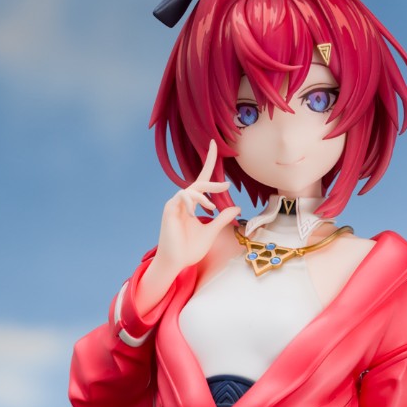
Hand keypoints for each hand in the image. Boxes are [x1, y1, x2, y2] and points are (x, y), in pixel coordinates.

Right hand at [135, 140, 239, 314]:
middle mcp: (184, 201)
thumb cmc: (191, 249)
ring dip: (205, 195)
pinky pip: (183, 196)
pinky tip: (195, 213)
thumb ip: (223, 218)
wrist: (176, 262)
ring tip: (212, 208)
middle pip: (199, 182)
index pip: (202, 179)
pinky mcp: (170, 208)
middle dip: (213, 181)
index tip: (214, 144)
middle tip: (227, 185)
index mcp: (193, 204)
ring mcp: (176, 204)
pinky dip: (192, 202)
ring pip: (193, 189)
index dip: (209, 162)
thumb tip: (236, 207)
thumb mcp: (212, 231)